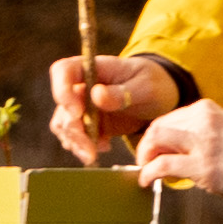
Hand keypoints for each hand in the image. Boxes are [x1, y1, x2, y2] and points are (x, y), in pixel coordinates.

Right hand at [50, 53, 175, 165]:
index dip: (62, 91)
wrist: (160, 99)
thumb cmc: (154, 83)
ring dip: (75, 142)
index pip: (63, 70)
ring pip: (64, 124)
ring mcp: (83, 105)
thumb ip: (122, 93)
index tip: (78, 112)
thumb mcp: (146, 86)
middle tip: (90, 149)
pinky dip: (83, 147)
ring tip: (94, 155)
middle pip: (63, 105)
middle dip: (73, 129)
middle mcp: (82, 85)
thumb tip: (96, 95)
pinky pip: (74, 136)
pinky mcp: (88, 123)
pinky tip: (103, 148)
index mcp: (94, 68)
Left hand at [130, 97, 222, 208]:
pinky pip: (162, 165)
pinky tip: (148, 181)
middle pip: (157, 127)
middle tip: (145, 160)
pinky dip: (149, 173)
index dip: (157, 134)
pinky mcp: (203, 166)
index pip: (169, 117)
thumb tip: (173, 149)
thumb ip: (201, 132)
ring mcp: (203, 143)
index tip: (155, 149)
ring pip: (155, 141)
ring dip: (145, 157)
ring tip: (146, 169)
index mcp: (207, 109)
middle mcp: (203, 121)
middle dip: (146, 145)